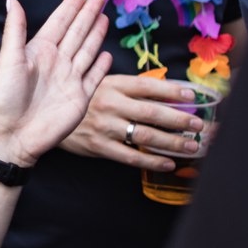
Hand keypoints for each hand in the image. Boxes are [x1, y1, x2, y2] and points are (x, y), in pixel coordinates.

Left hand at [0, 0, 110, 167]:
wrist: (13, 135)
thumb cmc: (4, 98)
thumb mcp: (8, 59)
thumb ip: (15, 30)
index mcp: (38, 51)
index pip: (58, 23)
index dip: (69, 8)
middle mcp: (55, 62)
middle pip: (76, 33)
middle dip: (87, 15)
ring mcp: (69, 80)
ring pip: (87, 51)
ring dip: (96, 35)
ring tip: (104, 18)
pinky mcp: (79, 98)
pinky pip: (93, 77)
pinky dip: (101, 66)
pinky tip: (107, 55)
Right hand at [59, 72, 204, 171]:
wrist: (49, 117)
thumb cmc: (83, 100)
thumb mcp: (102, 85)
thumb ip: (129, 89)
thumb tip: (165, 90)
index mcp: (112, 84)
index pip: (147, 86)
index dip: (171, 91)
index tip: (192, 95)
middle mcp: (110, 104)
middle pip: (151, 112)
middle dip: (179, 119)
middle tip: (198, 124)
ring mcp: (104, 126)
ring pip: (144, 135)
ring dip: (172, 142)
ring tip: (191, 146)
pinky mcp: (99, 147)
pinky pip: (131, 156)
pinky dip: (152, 160)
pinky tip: (168, 164)